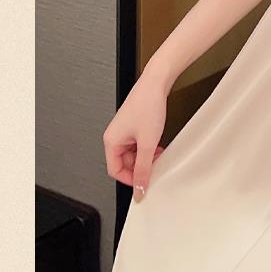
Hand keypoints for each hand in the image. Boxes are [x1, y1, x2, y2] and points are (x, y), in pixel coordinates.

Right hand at [103, 70, 171, 201]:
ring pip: (133, 154)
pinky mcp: (134, 125)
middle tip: (155, 167)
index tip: (143, 183)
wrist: (156, 83)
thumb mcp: (148, 143)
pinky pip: (138, 144)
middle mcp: (115, 136)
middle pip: (125, 163)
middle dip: (140, 167)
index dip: (130, 179)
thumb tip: (139, 188)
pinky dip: (148, 148)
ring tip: (158, 154)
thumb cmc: (148, 105)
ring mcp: (124, 130)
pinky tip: (158, 145)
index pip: (115, 171)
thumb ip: (144, 168)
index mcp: (111, 141)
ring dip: (146, 157)